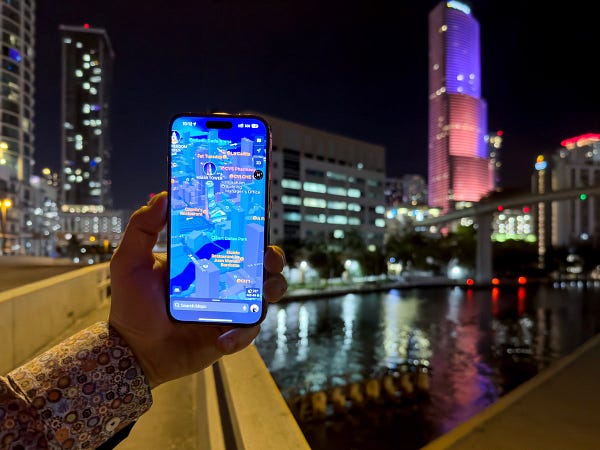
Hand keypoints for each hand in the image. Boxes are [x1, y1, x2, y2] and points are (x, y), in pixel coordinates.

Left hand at [108, 191, 286, 388]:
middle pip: (261, 264)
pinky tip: (222, 338)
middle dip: (273, 258)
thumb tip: (162, 195)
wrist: (133, 350)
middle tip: (269, 257)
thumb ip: (142, 227)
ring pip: (265, 295)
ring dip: (272, 290)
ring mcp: (230, 307)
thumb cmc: (133, 304)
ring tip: (264, 294)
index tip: (259, 218)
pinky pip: (248, 331)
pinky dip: (240, 334)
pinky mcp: (230, 333)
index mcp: (205, 260)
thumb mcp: (130, 260)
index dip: (253, 228)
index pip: (236, 239)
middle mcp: (223, 281)